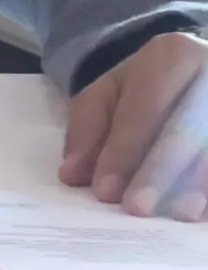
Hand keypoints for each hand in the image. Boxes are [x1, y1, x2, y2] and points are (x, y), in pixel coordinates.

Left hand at [61, 30, 207, 219]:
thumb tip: (74, 174)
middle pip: (188, 127)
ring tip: (184, 213)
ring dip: (201, 181)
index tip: (105, 191)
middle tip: (138, 208)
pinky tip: (206, 210)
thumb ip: (88, 131)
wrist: (193, 66)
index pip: (145, 109)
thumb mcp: (108, 93)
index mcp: (173, 55)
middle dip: (161, 170)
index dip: (124, 152)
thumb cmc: (147, 85)